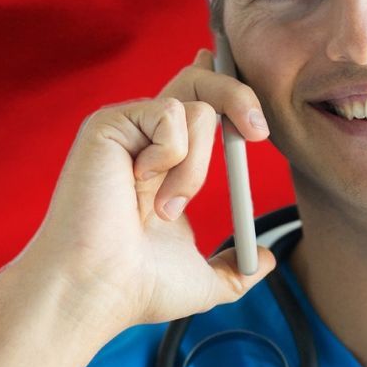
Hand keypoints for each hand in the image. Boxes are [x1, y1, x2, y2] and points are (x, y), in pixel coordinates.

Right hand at [19, 51, 274, 337]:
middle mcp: (142, 139)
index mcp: (161, 162)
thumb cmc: (137, 288)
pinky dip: (170, 158)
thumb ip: (237, 268)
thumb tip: (266, 260)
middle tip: (258, 135)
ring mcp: (125, 130)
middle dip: (239, 96)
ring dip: (195, 167)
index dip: (221, 82)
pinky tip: (139, 188)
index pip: (193, 101)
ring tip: (164, 209)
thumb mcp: (202, 279)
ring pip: (197, 108)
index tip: (246, 96)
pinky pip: (170, 115)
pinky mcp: (109, 124)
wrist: (100, 288)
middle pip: (199, 78)